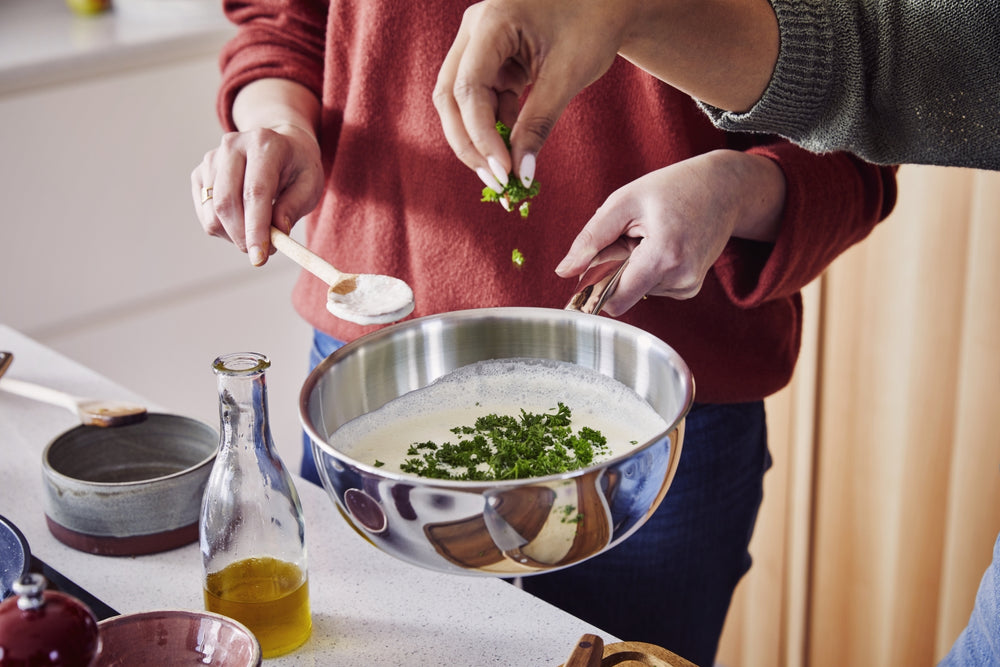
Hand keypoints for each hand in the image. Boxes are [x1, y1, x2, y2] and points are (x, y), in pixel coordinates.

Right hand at [191, 80, 322, 264]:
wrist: (280, 145)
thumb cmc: (297, 168)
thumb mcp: (310, 185)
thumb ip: (294, 207)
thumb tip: (276, 233)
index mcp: (264, 144)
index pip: (255, 191)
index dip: (256, 228)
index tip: (260, 258)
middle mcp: (232, 146)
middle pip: (226, 202)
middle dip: (243, 237)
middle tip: (262, 254)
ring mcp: (212, 159)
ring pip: (213, 213)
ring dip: (235, 235)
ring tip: (259, 230)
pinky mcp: (200, 174)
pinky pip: (206, 215)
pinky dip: (225, 229)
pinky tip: (244, 220)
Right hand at [434, 0, 778, 191]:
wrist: (609, 2)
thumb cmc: (594, 25)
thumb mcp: (568, 76)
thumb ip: (538, 124)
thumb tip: (521, 175)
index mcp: (491, 21)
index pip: (468, 89)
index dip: (481, 136)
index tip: (503, 172)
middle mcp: (474, 31)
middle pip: (451, 98)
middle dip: (470, 144)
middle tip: (496, 182)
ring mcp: (478, 45)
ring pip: (460, 104)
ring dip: (480, 141)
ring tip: (506, 175)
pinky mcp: (490, 61)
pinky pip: (481, 103)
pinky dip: (494, 130)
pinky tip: (512, 154)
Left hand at [556, 150, 785, 315]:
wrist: (724, 188)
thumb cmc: (673, 188)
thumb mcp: (624, 202)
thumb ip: (590, 239)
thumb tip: (562, 272)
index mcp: (663, 257)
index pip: (615, 301)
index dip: (596, 289)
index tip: (591, 270)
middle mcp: (681, 278)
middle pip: (624, 295)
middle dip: (616, 271)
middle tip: (627, 238)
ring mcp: (689, 286)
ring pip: (638, 291)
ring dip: (634, 268)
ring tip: (649, 237)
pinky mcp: (691, 288)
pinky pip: (653, 288)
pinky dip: (648, 270)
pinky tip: (662, 245)